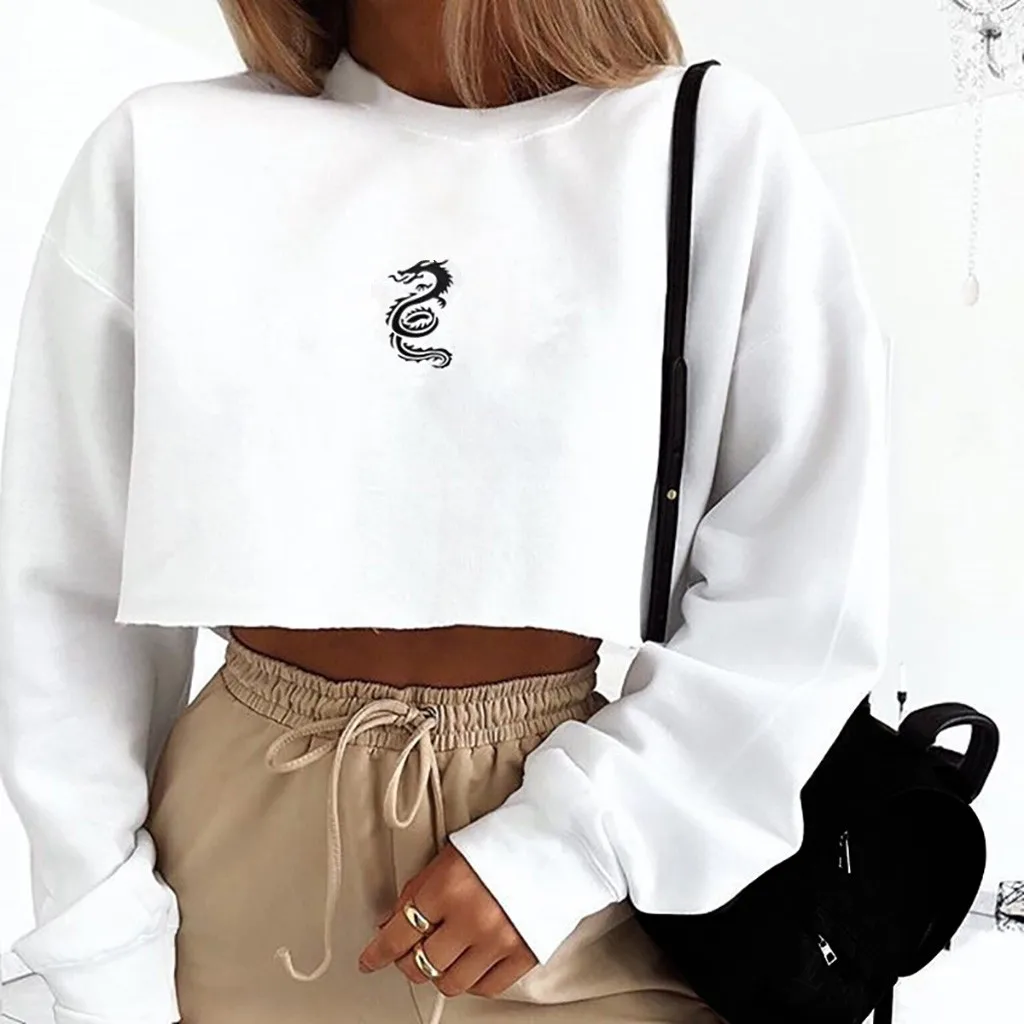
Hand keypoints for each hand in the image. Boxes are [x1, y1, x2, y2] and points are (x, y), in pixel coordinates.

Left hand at [357, 842, 538, 997]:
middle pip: (421, 964)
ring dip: (440, 972)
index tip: (370, 960)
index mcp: (448, 886)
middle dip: (409, 960)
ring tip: (444, 954)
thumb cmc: (505, 840)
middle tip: (410, 951)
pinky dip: (473, 980)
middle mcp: (471, 918)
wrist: (558, 838)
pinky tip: (472, 961)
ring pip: (450, 983)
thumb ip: (418, 891)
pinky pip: (486, 988)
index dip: (378, 953)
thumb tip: (391, 924)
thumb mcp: (452, 854)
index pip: (398, 934)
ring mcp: (499, 940)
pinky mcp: (524, 954)